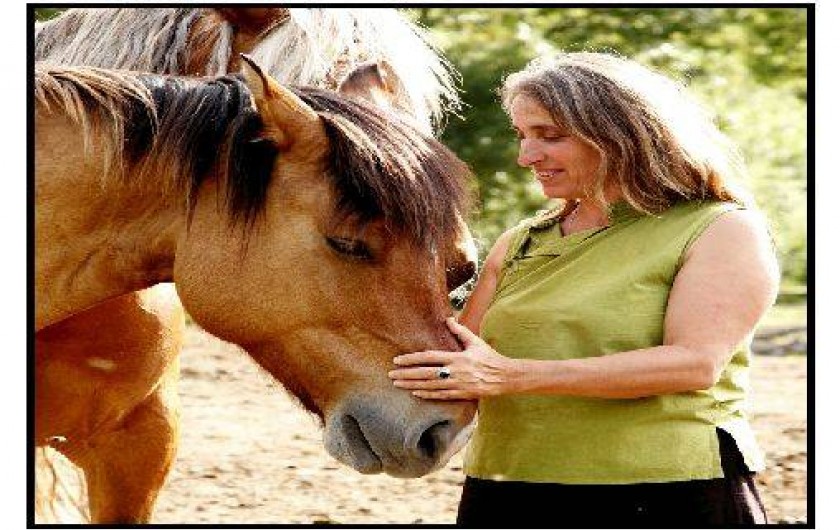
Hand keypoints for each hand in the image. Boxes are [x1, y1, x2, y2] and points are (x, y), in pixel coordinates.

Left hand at [388, 317, 521, 399]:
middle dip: (407, 374)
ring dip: (412, 385)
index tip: (398, 360)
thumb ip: (460, 331)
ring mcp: (458, 384)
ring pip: (430, 386)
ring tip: (398, 384)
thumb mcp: (475, 342)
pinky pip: (441, 395)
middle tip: (391, 374)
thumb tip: (448, 319)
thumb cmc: (489, 357)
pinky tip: (415, 393)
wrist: (505, 376)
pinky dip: (427, 394)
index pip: (429, 357)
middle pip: (426, 373)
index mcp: (457, 357)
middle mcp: (455, 372)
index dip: (412, 359)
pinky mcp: (461, 394)